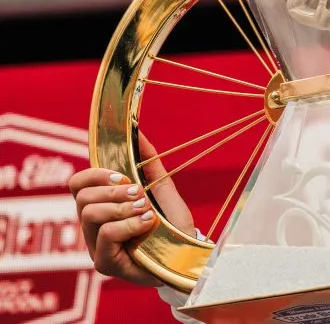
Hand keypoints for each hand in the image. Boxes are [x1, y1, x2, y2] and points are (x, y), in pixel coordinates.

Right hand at [68, 132, 194, 285]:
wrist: (187, 250)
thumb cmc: (171, 221)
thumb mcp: (161, 186)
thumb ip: (148, 161)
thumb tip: (138, 132)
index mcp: (101, 206)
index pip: (77, 184)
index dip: (95, 174)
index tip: (121, 176)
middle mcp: (92, 226)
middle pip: (82, 198)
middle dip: (113, 191)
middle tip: (139, 194)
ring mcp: (96, 246)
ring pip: (91, 214)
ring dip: (123, 207)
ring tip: (145, 210)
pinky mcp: (104, 263)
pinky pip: (106, 234)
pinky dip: (129, 224)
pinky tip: (147, 224)